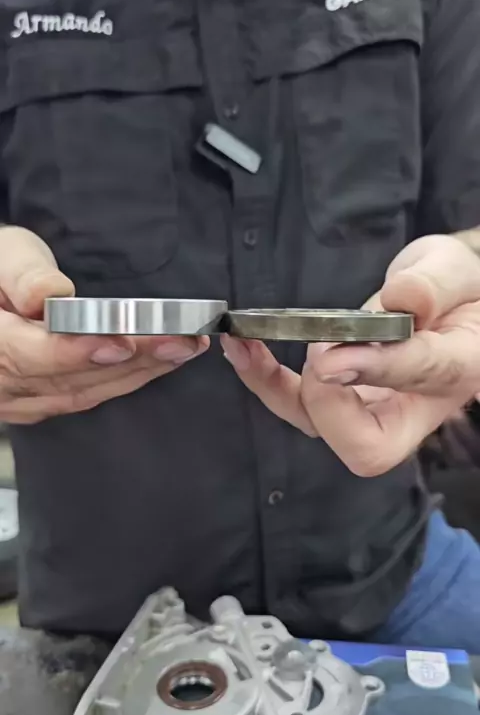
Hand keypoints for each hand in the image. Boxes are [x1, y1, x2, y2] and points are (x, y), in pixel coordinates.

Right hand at [0, 227, 207, 422]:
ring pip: (83, 393)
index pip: (28, 356)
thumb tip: (48, 296)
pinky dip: (126, 379)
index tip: (122, 344)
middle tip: (181, 341)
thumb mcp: (2, 254)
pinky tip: (160, 363)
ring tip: (185, 348)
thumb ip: (23, 274)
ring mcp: (19, 400)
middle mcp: (1, 384)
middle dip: (132, 362)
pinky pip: (85, 397)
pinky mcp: (39, 403)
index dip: (75, 353)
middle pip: (68, 380)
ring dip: (139, 372)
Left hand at [221, 235, 479, 476]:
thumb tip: (399, 299)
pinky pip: (300, 404)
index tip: (331, 354)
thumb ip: (432, 284)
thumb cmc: (459, 287)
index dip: (376, 368)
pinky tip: (243, 348)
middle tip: (316, 349)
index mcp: (457, 370)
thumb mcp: (455, 270)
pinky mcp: (341, 397)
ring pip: (319, 426)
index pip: (420, 377)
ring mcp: (372, 408)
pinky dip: (267, 380)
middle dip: (325, 403)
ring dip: (275, 390)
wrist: (452, 300)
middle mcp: (413, 406)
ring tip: (243, 346)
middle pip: (364, 444)